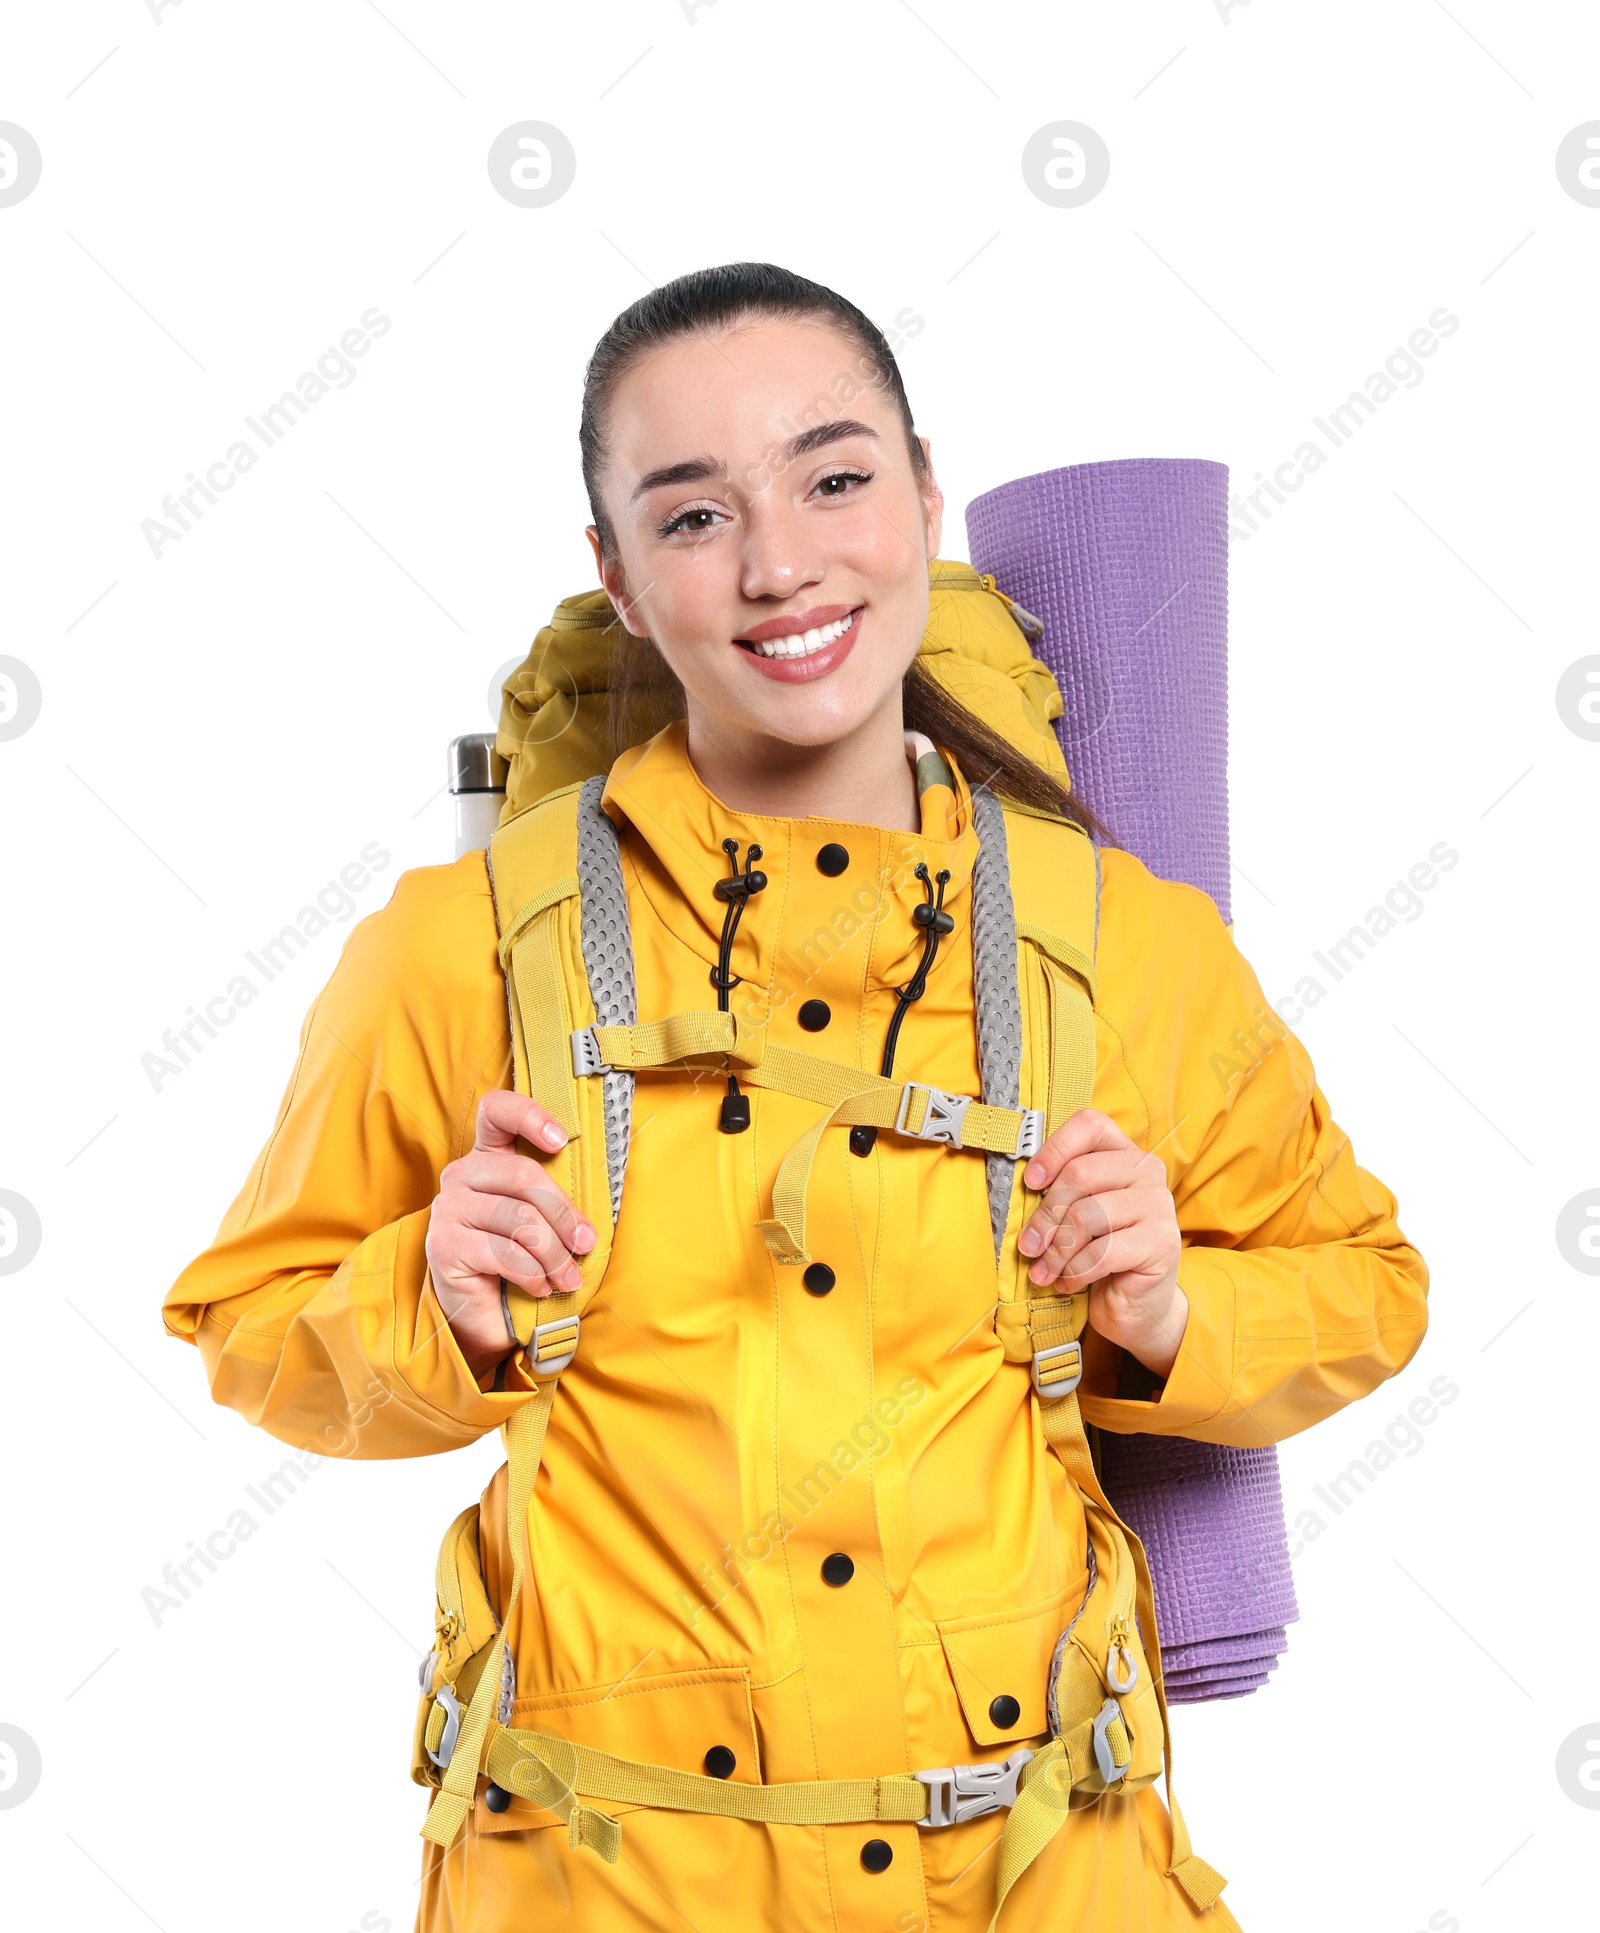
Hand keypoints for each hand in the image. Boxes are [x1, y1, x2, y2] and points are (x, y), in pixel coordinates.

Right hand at [424, 1090, 596, 1380]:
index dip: (529, 1115)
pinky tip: (540, 1287)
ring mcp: (447, 1209)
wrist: (483, 1317)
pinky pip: (504, 1253)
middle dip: (564, 1214)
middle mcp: (461, 1175)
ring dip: (555, 1254)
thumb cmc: (520, 1261)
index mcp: (487, 1157)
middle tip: (586, 1244)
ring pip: (520, 1219)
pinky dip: (532, 1273)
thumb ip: (557, 1195)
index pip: (497, 1111)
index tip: (561, 1140)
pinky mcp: (443, 1245)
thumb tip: (604, 1187)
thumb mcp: (542, 1220)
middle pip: (524, 1174)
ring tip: (568, 1278)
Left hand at [1016, 1108, 1188, 1380]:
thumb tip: (1021, 1186)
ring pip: (1087, 1216)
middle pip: (1081, 1174)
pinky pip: (1102, 1252)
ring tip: (1043, 1271)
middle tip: (1028, 1246)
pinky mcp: (1163, 1243)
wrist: (1135, 1304)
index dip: (1054, 1149)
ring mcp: (1160, 1205)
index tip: (1030, 1182)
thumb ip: (1059, 1191)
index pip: (1090, 1125)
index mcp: (1124, 1152)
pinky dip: (1075, 1271)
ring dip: (1056, 1251)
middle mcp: (1148, 1171)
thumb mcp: (1076, 1213)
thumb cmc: (1097, 1252)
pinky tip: (1067, 1282)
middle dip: (1045, 1215)